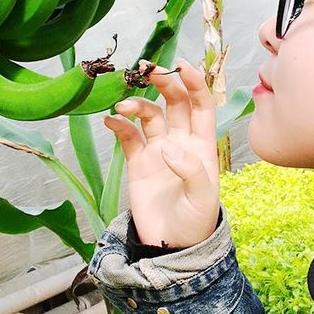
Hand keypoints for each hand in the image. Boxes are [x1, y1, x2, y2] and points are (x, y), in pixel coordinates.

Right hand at [103, 58, 220, 249]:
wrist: (172, 246)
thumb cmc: (195, 222)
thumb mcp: (202, 199)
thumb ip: (190, 171)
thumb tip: (168, 147)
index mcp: (202, 145)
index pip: (201, 105)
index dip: (194, 83)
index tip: (181, 66)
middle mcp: (180, 142)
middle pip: (174, 103)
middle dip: (163, 83)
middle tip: (148, 70)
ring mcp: (158, 150)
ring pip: (148, 116)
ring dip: (137, 104)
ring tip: (124, 106)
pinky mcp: (137, 162)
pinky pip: (128, 136)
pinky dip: (119, 124)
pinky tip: (111, 120)